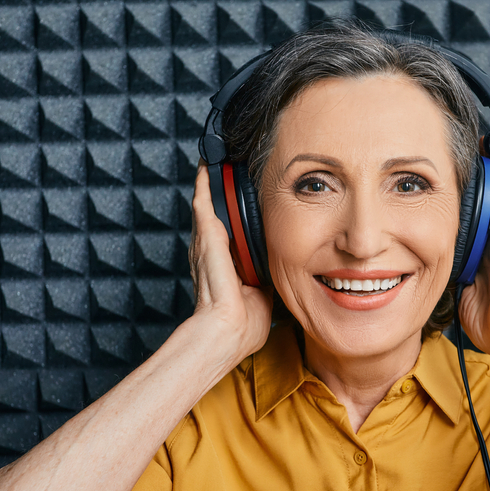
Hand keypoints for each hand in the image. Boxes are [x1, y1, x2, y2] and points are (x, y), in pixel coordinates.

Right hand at [189, 162, 272, 360]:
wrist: (228, 331)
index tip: (239, 197)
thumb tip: (286, 271)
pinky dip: (205, 183)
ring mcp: (206, 244)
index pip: (229, 232)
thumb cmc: (243, 324)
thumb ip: (270, 279)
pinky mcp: (206, 238)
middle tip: (224, 167)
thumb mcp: (264, 295)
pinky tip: (209, 165)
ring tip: (215, 159)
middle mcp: (212, 251)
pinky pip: (203, 203)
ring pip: (208, 204)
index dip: (232, 215)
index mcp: (225, 265)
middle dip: (219, 192)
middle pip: (215, 213)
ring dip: (211, 182)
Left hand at [458, 155, 489, 367]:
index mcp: (485, 254)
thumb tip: (432, 265)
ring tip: (489, 146)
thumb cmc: (488, 318)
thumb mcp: (462, 289)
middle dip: (482, 179)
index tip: (456, 179)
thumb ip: (454, 272)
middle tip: (473, 151)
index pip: (474, 219)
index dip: (467, 199)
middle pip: (488, 203)